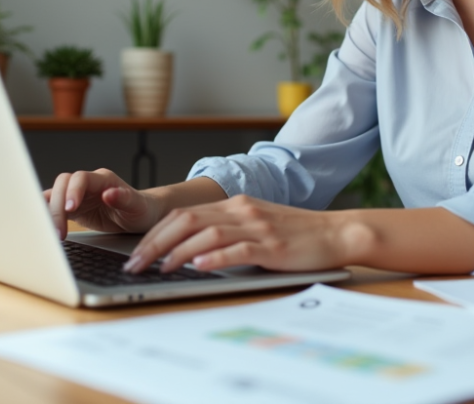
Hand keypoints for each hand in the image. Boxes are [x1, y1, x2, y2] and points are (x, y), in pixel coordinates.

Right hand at [44, 168, 162, 239]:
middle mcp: (87, 185)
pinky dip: (47, 217)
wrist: (141, 215)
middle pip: (62, 185)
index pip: (80, 178)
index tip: (71, 208)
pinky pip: (54, 208)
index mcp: (103, 179)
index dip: (72, 191)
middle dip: (57, 207)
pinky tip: (45, 230)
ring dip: (48, 213)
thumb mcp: (137, 206)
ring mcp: (78, 196)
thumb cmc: (141, 208)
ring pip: (53, 196)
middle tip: (59, 231)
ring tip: (52, 234)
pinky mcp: (73, 209)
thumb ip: (124, 198)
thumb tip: (109, 194)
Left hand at [123, 195, 360, 273]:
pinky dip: (215, 258)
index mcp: (236, 205)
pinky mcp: (273, 246)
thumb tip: (190, 253)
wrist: (337, 233)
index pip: (184, 214)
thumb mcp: (258, 226)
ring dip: (177, 252)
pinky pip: (238, 249)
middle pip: (187, 220)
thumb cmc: (298, 235)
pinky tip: (199, 267)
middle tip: (135, 265)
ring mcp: (258, 227)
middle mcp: (242, 211)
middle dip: (155, 243)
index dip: (155, 233)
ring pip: (207, 233)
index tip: (135, 253)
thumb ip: (228, 233)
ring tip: (159, 269)